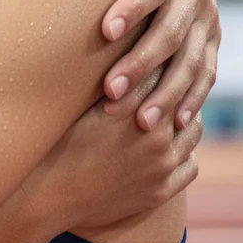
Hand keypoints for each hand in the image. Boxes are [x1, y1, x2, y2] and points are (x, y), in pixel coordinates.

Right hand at [34, 69, 201, 231]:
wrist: (49, 192)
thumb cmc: (56, 141)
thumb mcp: (79, 104)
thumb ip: (110, 82)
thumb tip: (124, 55)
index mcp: (132, 107)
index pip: (161, 70)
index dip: (157, 57)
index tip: (154, 50)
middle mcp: (155, 135)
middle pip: (182, 97)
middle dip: (175, 83)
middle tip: (170, 74)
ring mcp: (161, 165)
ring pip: (193, 130)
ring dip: (185, 116)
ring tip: (173, 109)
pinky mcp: (161, 190)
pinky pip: (191, 164)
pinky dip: (186, 151)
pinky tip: (174, 144)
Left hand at [73, 0, 218, 130]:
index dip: (132, 7)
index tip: (106, 31)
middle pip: (170, 33)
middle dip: (142, 64)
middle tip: (110, 91)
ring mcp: (206, 21)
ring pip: (190, 62)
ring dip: (166, 94)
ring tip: (138, 121)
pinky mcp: (209, 42)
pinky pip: (205, 76)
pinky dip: (190, 101)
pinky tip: (170, 126)